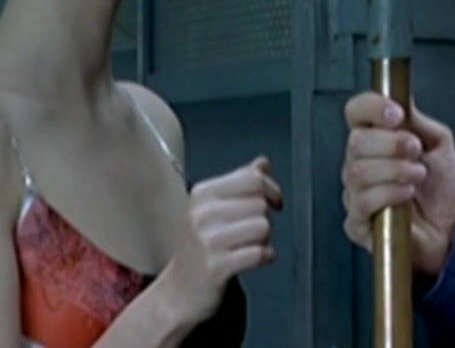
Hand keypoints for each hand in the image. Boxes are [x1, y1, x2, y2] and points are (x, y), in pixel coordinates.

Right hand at [162, 156, 282, 323]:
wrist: (179, 291)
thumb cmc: (200, 248)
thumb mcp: (213, 209)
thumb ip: (240, 183)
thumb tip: (263, 163)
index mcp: (202, 194)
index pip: (252, 178)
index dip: (272, 189)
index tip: (275, 201)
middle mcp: (201, 214)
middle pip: (260, 203)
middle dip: (265, 218)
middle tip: (251, 232)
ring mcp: (207, 241)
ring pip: (263, 227)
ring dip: (264, 239)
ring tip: (248, 246)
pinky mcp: (216, 266)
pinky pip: (259, 253)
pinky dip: (264, 257)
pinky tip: (252, 259)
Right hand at [342, 94, 454, 275]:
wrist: (453, 227)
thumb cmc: (443, 188)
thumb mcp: (439, 144)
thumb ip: (418, 121)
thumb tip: (401, 99)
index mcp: (377, 138)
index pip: (357, 112)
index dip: (372, 108)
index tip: (396, 114)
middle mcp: (361, 162)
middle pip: (356, 141)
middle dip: (391, 144)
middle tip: (415, 151)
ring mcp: (356, 191)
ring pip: (358, 171)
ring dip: (395, 171)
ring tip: (417, 176)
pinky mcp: (357, 221)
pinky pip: (362, 202)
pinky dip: (389, 194)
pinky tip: (406, 195)